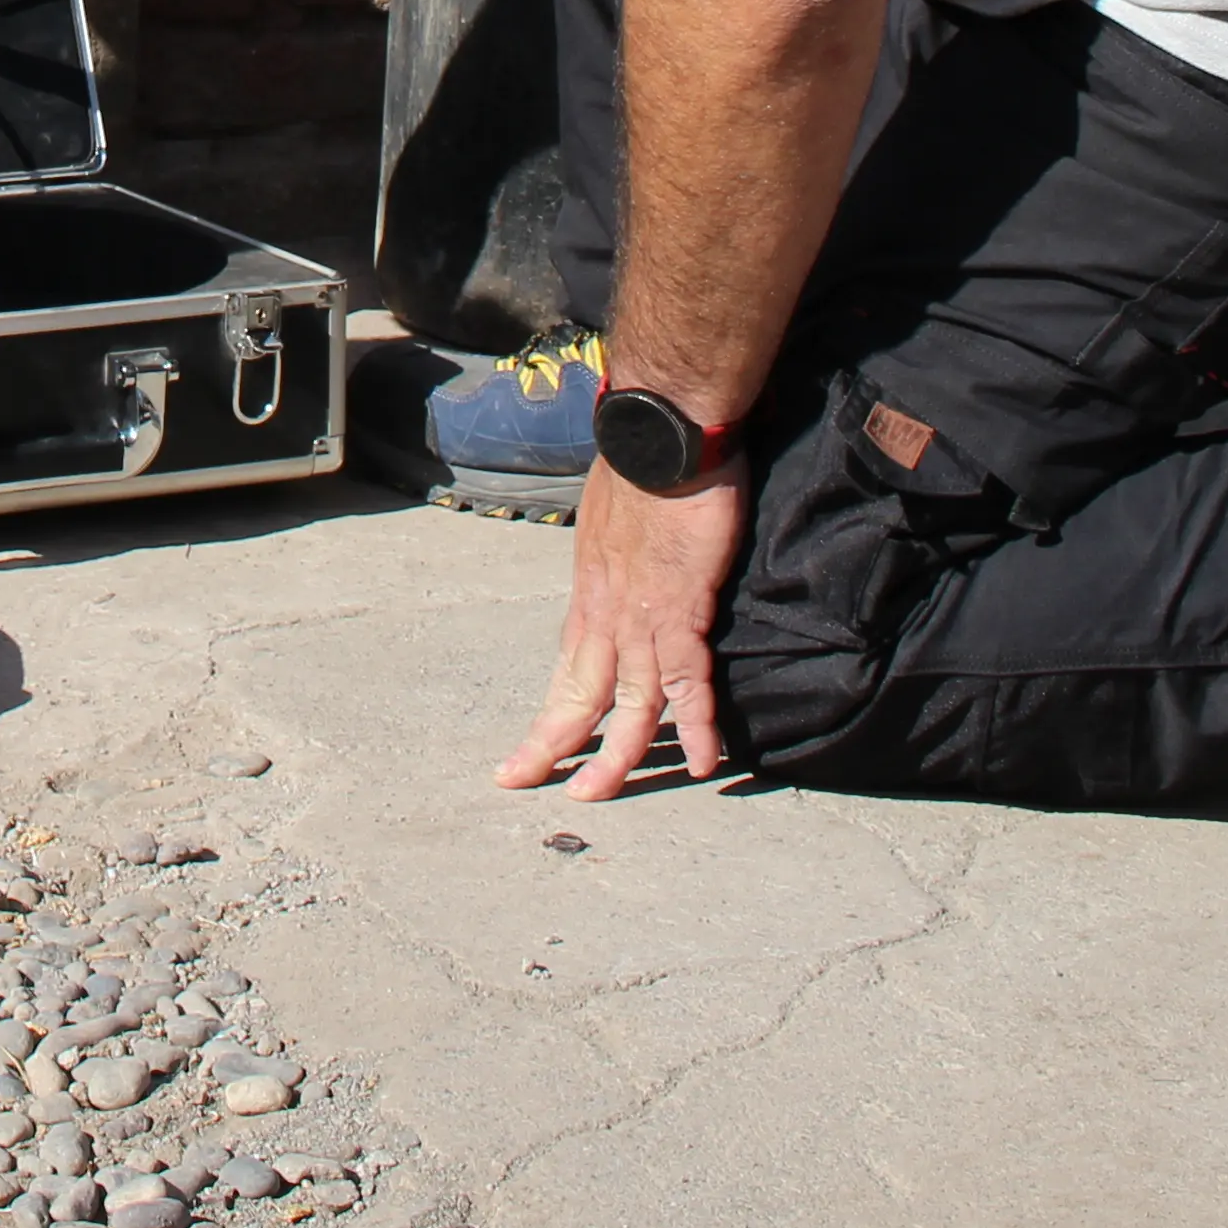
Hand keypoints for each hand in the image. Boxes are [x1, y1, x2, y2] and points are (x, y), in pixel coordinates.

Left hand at [496, 451, 748, 799]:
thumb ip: (618, 554)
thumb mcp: (613, 520)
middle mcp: (605, 611)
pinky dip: (695, 724)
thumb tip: (625, 561)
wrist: (660, 432)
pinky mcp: (681, 606)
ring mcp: (640, 614)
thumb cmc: (643, 462)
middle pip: (577, 694)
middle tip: (528, 785)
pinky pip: (686, 679)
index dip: (551, 713)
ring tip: (600, 795)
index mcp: (590, 593)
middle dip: (552, 745)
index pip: (566, 668)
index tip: (525, 750)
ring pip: (626, 701)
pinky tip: (702, 761)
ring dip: (617, 753)